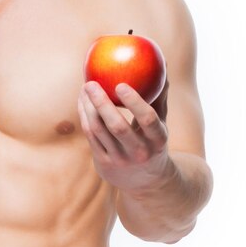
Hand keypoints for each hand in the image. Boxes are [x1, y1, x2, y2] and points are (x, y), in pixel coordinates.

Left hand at [77, 79, 171, 194]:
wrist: (148, 184)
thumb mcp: (161, 123)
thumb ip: (160, 95)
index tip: (121, 84)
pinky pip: (90, 136)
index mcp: (157, 140)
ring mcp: (120, 160)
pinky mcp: (103, 164)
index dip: (134, 103)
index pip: (148, 120)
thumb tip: (162, 62)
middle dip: (101, 103)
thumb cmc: (154, 142)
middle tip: (91, 83)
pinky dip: (84, 116)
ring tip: (85, 88)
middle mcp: (139, 152)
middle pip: (117, 127)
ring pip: (99, 130)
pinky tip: (82, 101)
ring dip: (88, 107)